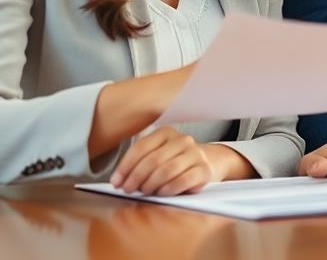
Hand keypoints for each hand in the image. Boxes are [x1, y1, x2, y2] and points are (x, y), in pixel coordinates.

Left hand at [111, 127, 242, 195]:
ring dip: (151, 184)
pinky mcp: (204, 170)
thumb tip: (118, 180)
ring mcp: (195, 154)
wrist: (210, 161)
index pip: (141, 148)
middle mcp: (182, 140)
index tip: (116, 182)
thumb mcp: (160, 154)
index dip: (125, 166)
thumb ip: (141, 162)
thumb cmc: (177, 161)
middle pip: (153, 160)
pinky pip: (182, 180)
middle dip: (136, 178)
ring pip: (167, 170)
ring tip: (144, 192)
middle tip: (128, 189)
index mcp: (166, 133)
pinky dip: (168, 189)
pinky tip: (161, 194)